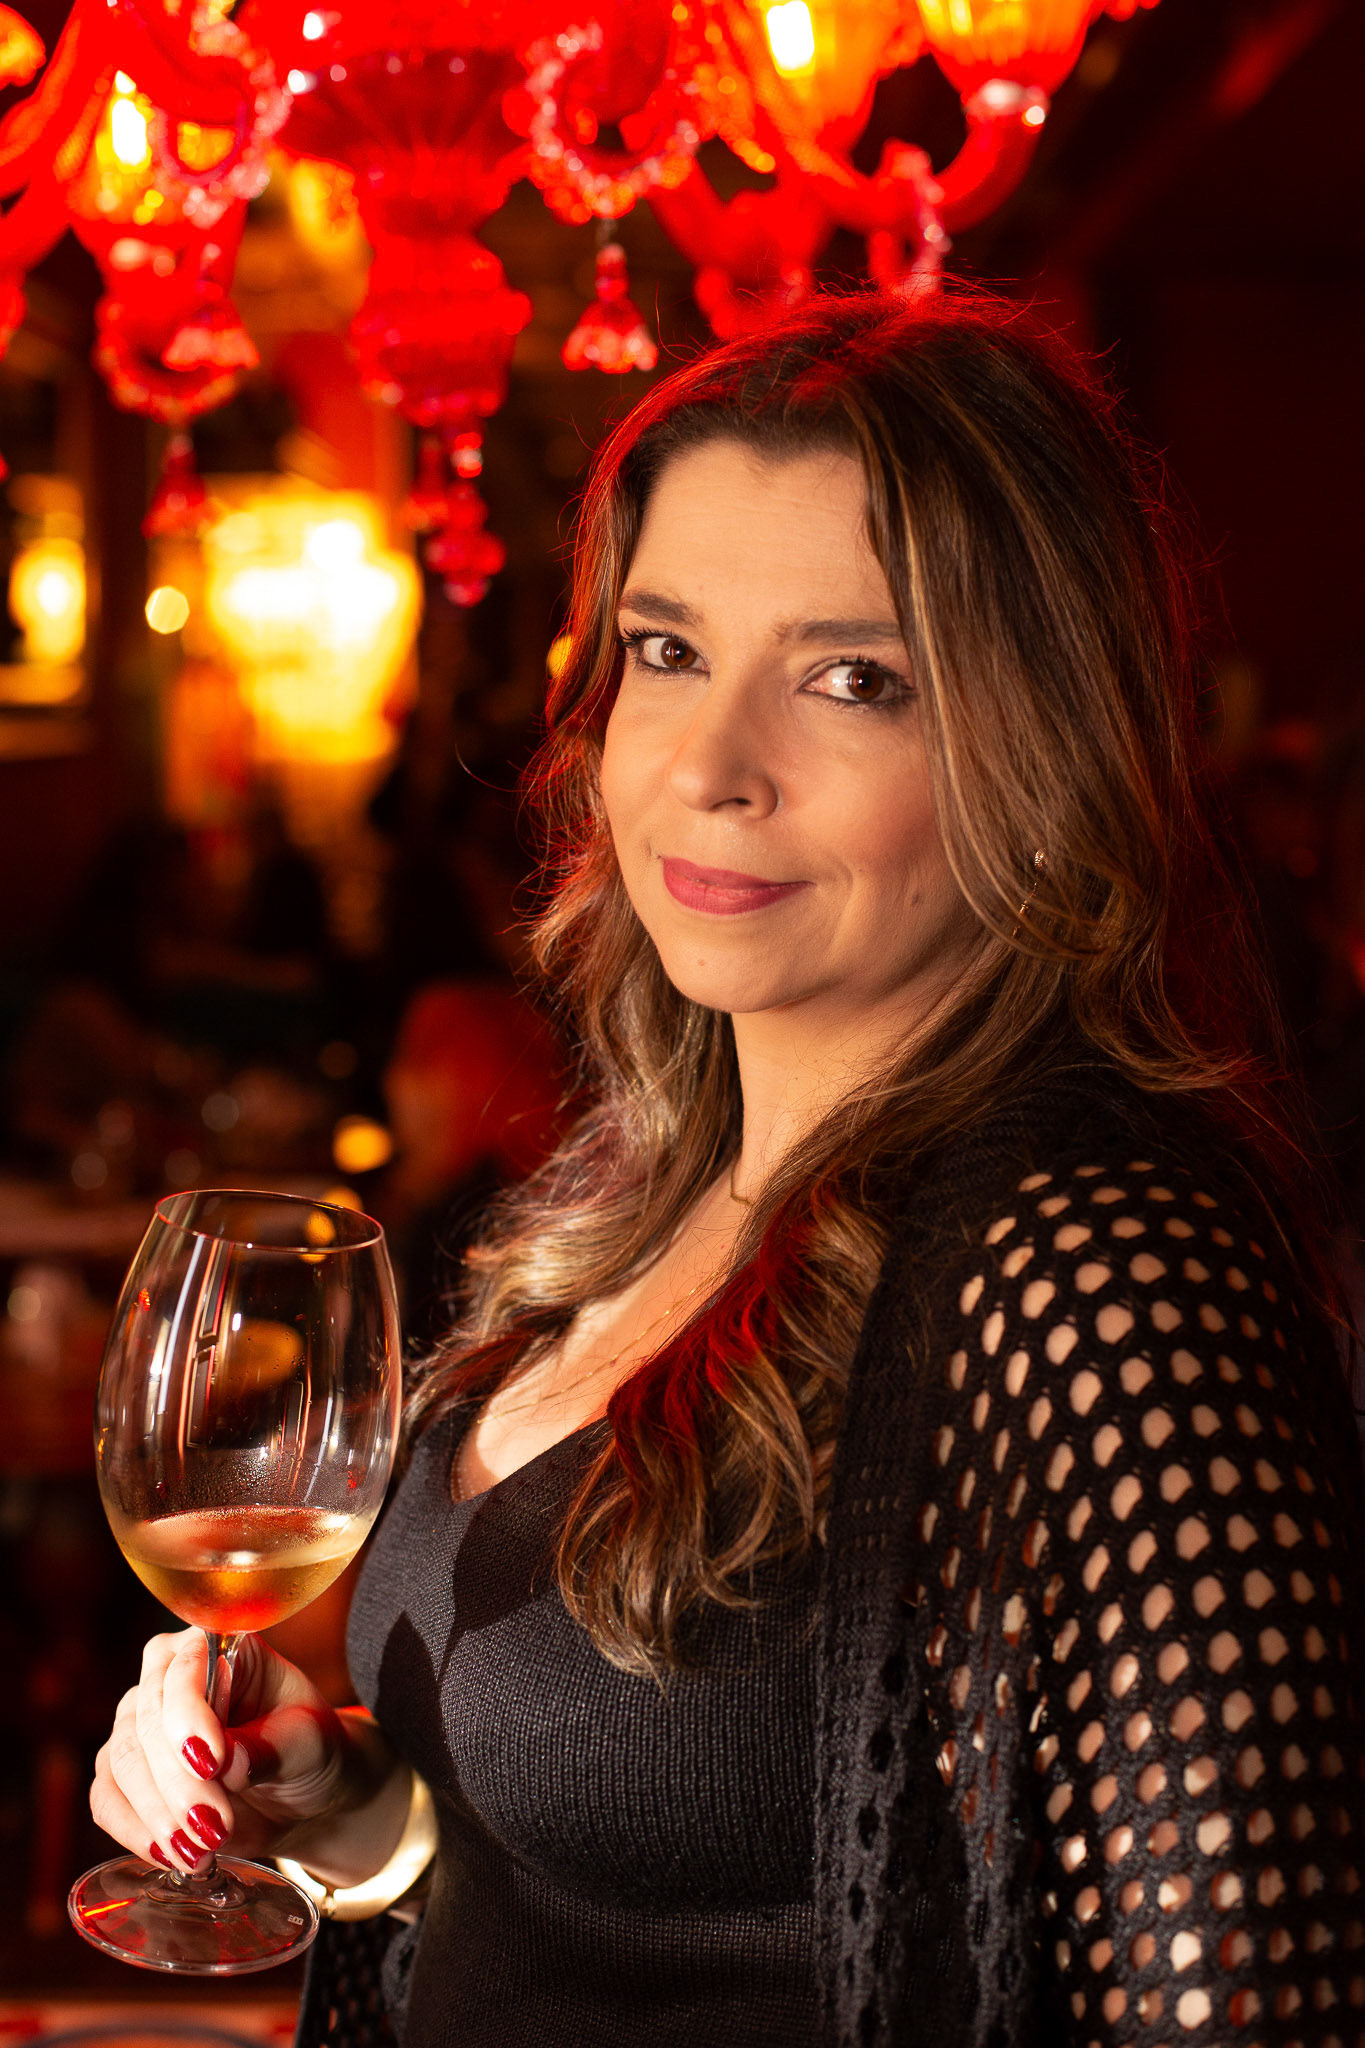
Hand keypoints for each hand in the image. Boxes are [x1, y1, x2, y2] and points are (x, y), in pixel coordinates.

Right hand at [90, 1629, 371, 1877]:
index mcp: (218, 1647)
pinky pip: (107, 1800)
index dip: (189, 1716)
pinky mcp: (125, 1774)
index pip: (184, 1668)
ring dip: (158, 1815)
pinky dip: (136, 1831)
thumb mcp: (310, 1743)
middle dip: (178, 1784)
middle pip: (146, 1724)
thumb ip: (272, 1747)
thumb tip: (229, 1760)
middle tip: (215, 1828)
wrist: (301, 1794)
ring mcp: (140, 1723)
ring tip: (202, 1852)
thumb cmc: (309, 1750)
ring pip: (122, 1764)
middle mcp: (169, 1676)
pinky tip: (172, 1855)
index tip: (213, 1763)